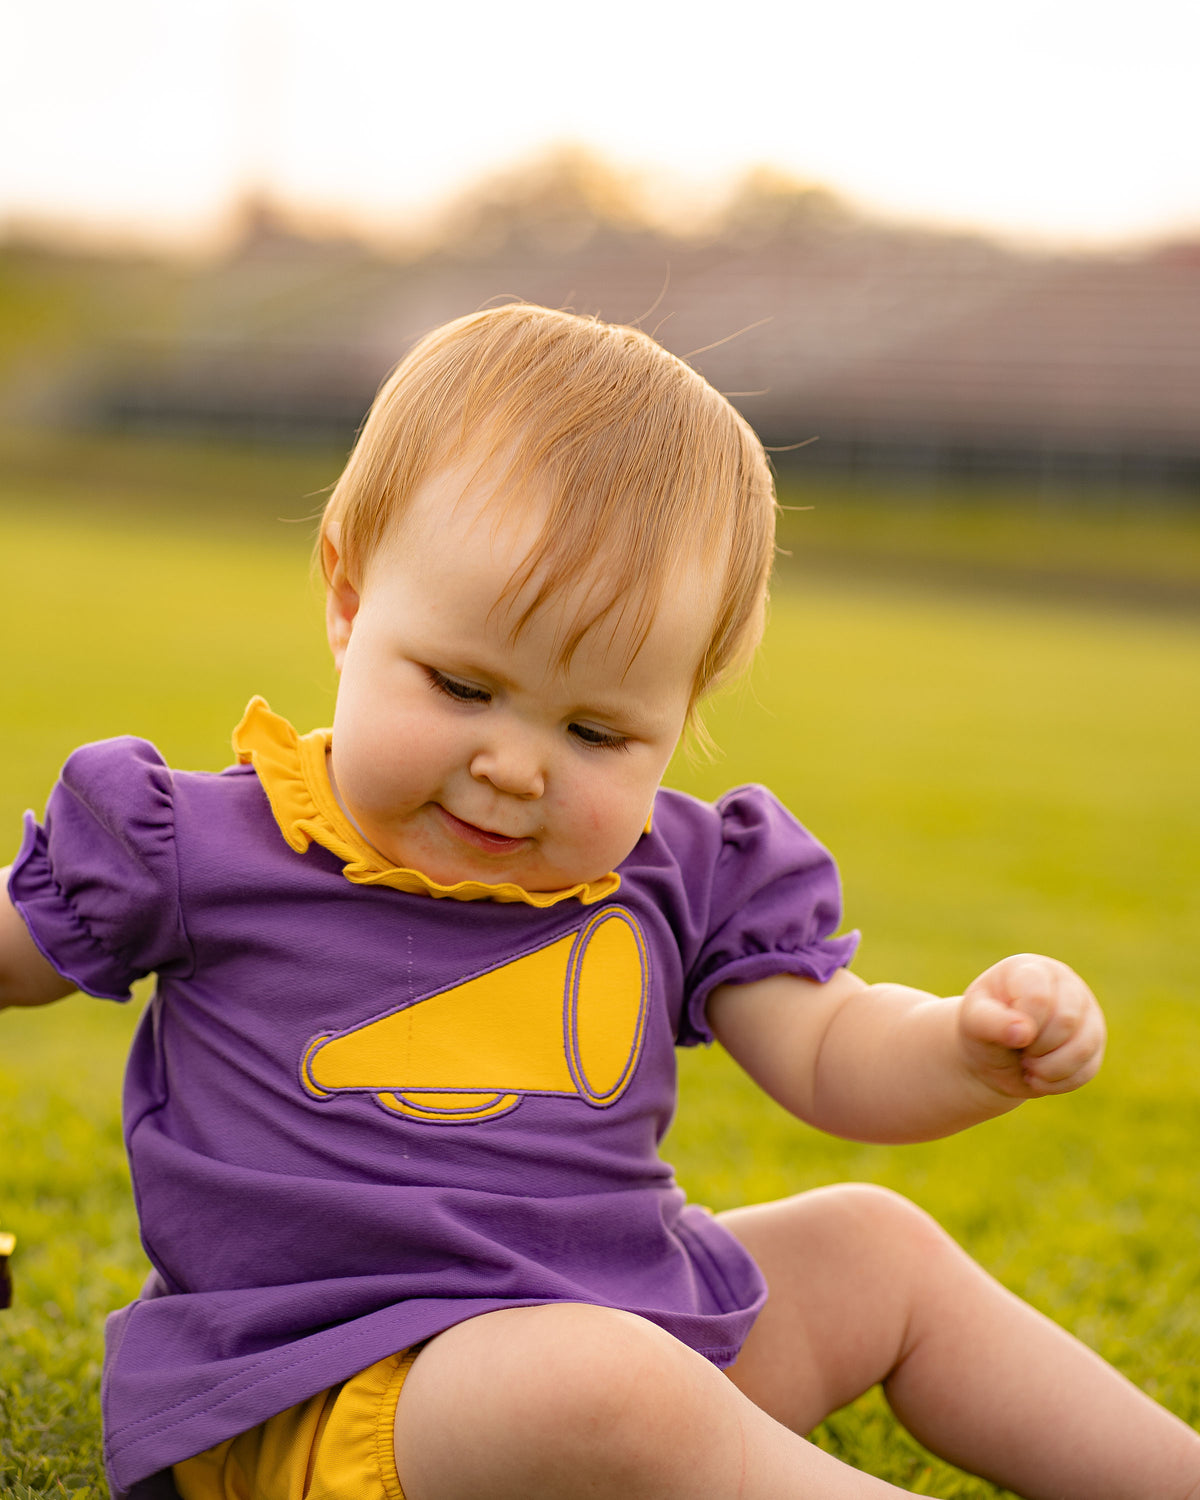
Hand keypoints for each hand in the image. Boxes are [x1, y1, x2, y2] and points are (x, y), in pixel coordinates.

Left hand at [958, 954, 1105, 1099]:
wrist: (994, 1055)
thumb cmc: (982, 1029)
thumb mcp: (973, 1022)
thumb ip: (990, 1022)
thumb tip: (1023, 1032)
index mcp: (1031, 969)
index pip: (1039, 998)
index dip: (1023, 1026)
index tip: (1007, 1034)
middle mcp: (1065, 984)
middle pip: (1066, 1020)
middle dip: (1037, 1047)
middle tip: (1018, 1051)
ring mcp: (1085, 1012)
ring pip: (1084, 1045)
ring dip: (1050, 1068)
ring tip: (1028, 1067)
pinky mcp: (1094, 1041)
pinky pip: (1089, 1067)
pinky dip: (1060, 1081)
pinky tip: (1039, 1078)